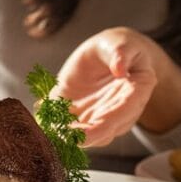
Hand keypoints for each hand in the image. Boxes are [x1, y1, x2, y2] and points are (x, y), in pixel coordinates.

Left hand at [52, 27, 160, 147]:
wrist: (108, 54)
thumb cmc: (116, 47)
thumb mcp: (120, 43)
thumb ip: (121, 52)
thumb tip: (119, 68)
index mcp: (138, 92)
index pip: (122, 113)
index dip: (102, 127)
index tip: (82, 136)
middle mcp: (123, 113)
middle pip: (103, 133)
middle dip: (80, 138)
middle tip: (56, 137)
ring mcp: (103, 120)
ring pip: (88, 137)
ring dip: (67, 138)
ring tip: (47, 136)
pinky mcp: (84, 119)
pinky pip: (72, 131)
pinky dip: (57, 132)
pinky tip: (42, 130)